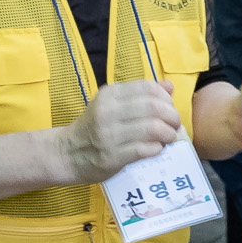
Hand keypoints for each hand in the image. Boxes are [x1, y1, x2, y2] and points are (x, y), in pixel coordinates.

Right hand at [62, 79, 180, 182]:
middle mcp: (108, 111)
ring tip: (168, 138)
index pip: (148, 88)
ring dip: (168, 134)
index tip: (169, 108)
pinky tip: (156, 149)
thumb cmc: (94, 127)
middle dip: (172, 116)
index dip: (166, 98)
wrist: (67, 153)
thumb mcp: (112, 104)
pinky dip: (157, 148)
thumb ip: (140, 95)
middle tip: (174, 125)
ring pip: (152, 128)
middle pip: (154, 107)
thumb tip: (169, 86)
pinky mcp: (112, 156)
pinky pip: (145, 149)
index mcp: (110, 94)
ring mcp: (109, 135)